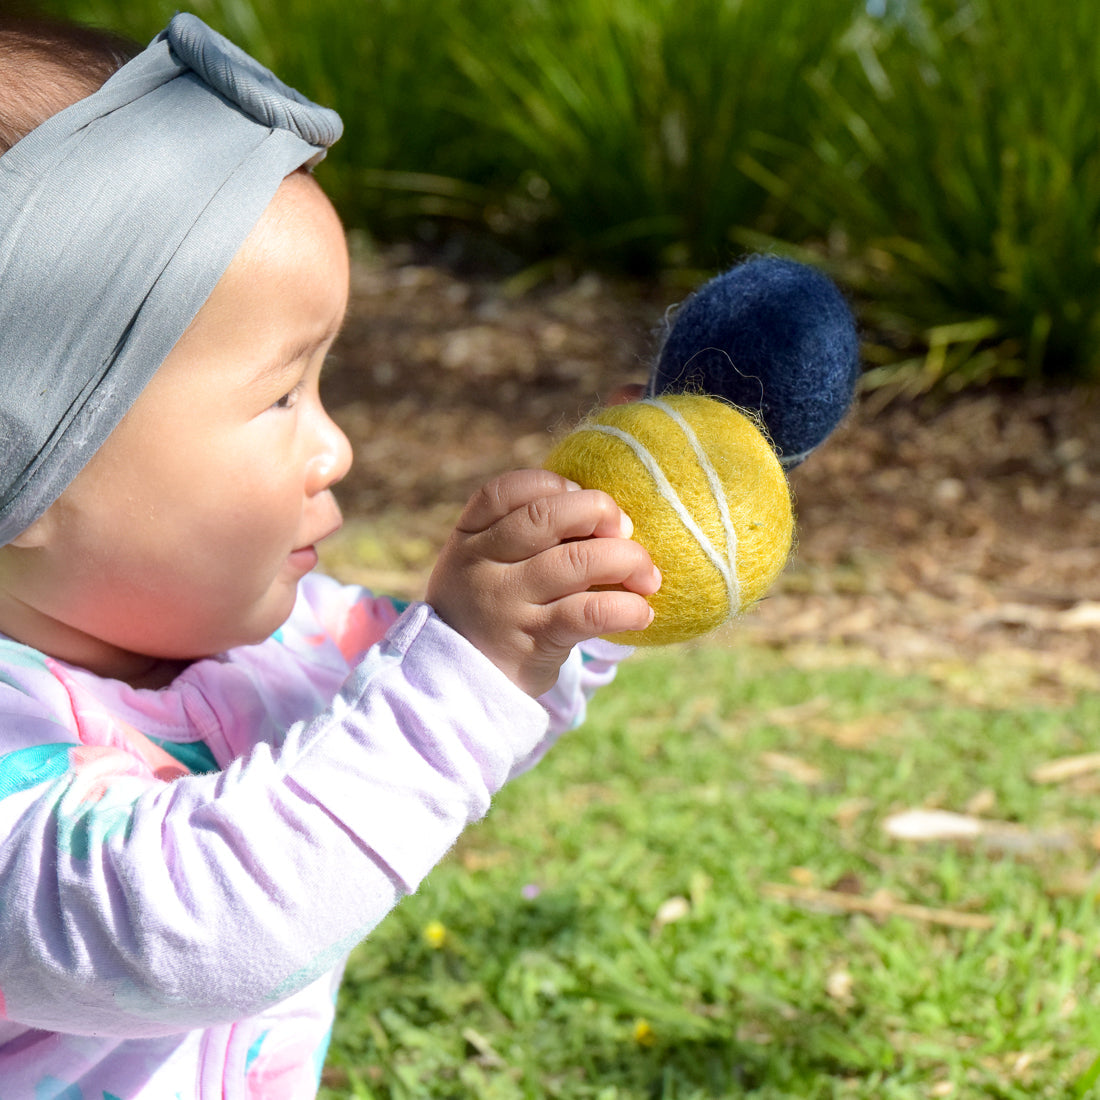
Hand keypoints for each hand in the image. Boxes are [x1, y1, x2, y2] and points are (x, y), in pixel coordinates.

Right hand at [426, 469, 659, 695]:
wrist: (460, 685)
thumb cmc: (492, 612)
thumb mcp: (485, 567)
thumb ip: (524, 537)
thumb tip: (606, 513)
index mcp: (469, 537)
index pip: (505, 491)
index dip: (553, 484)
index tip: (581, 493)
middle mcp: (481, 565)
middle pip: (544, 517)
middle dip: (597, 511)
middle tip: (625, 528)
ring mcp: (506, 602)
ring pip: (575, 562)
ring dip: (626, 560)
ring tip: (647, 575)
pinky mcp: (534, 640)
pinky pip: (589, 613)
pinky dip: (626, 608)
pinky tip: (642, 613)